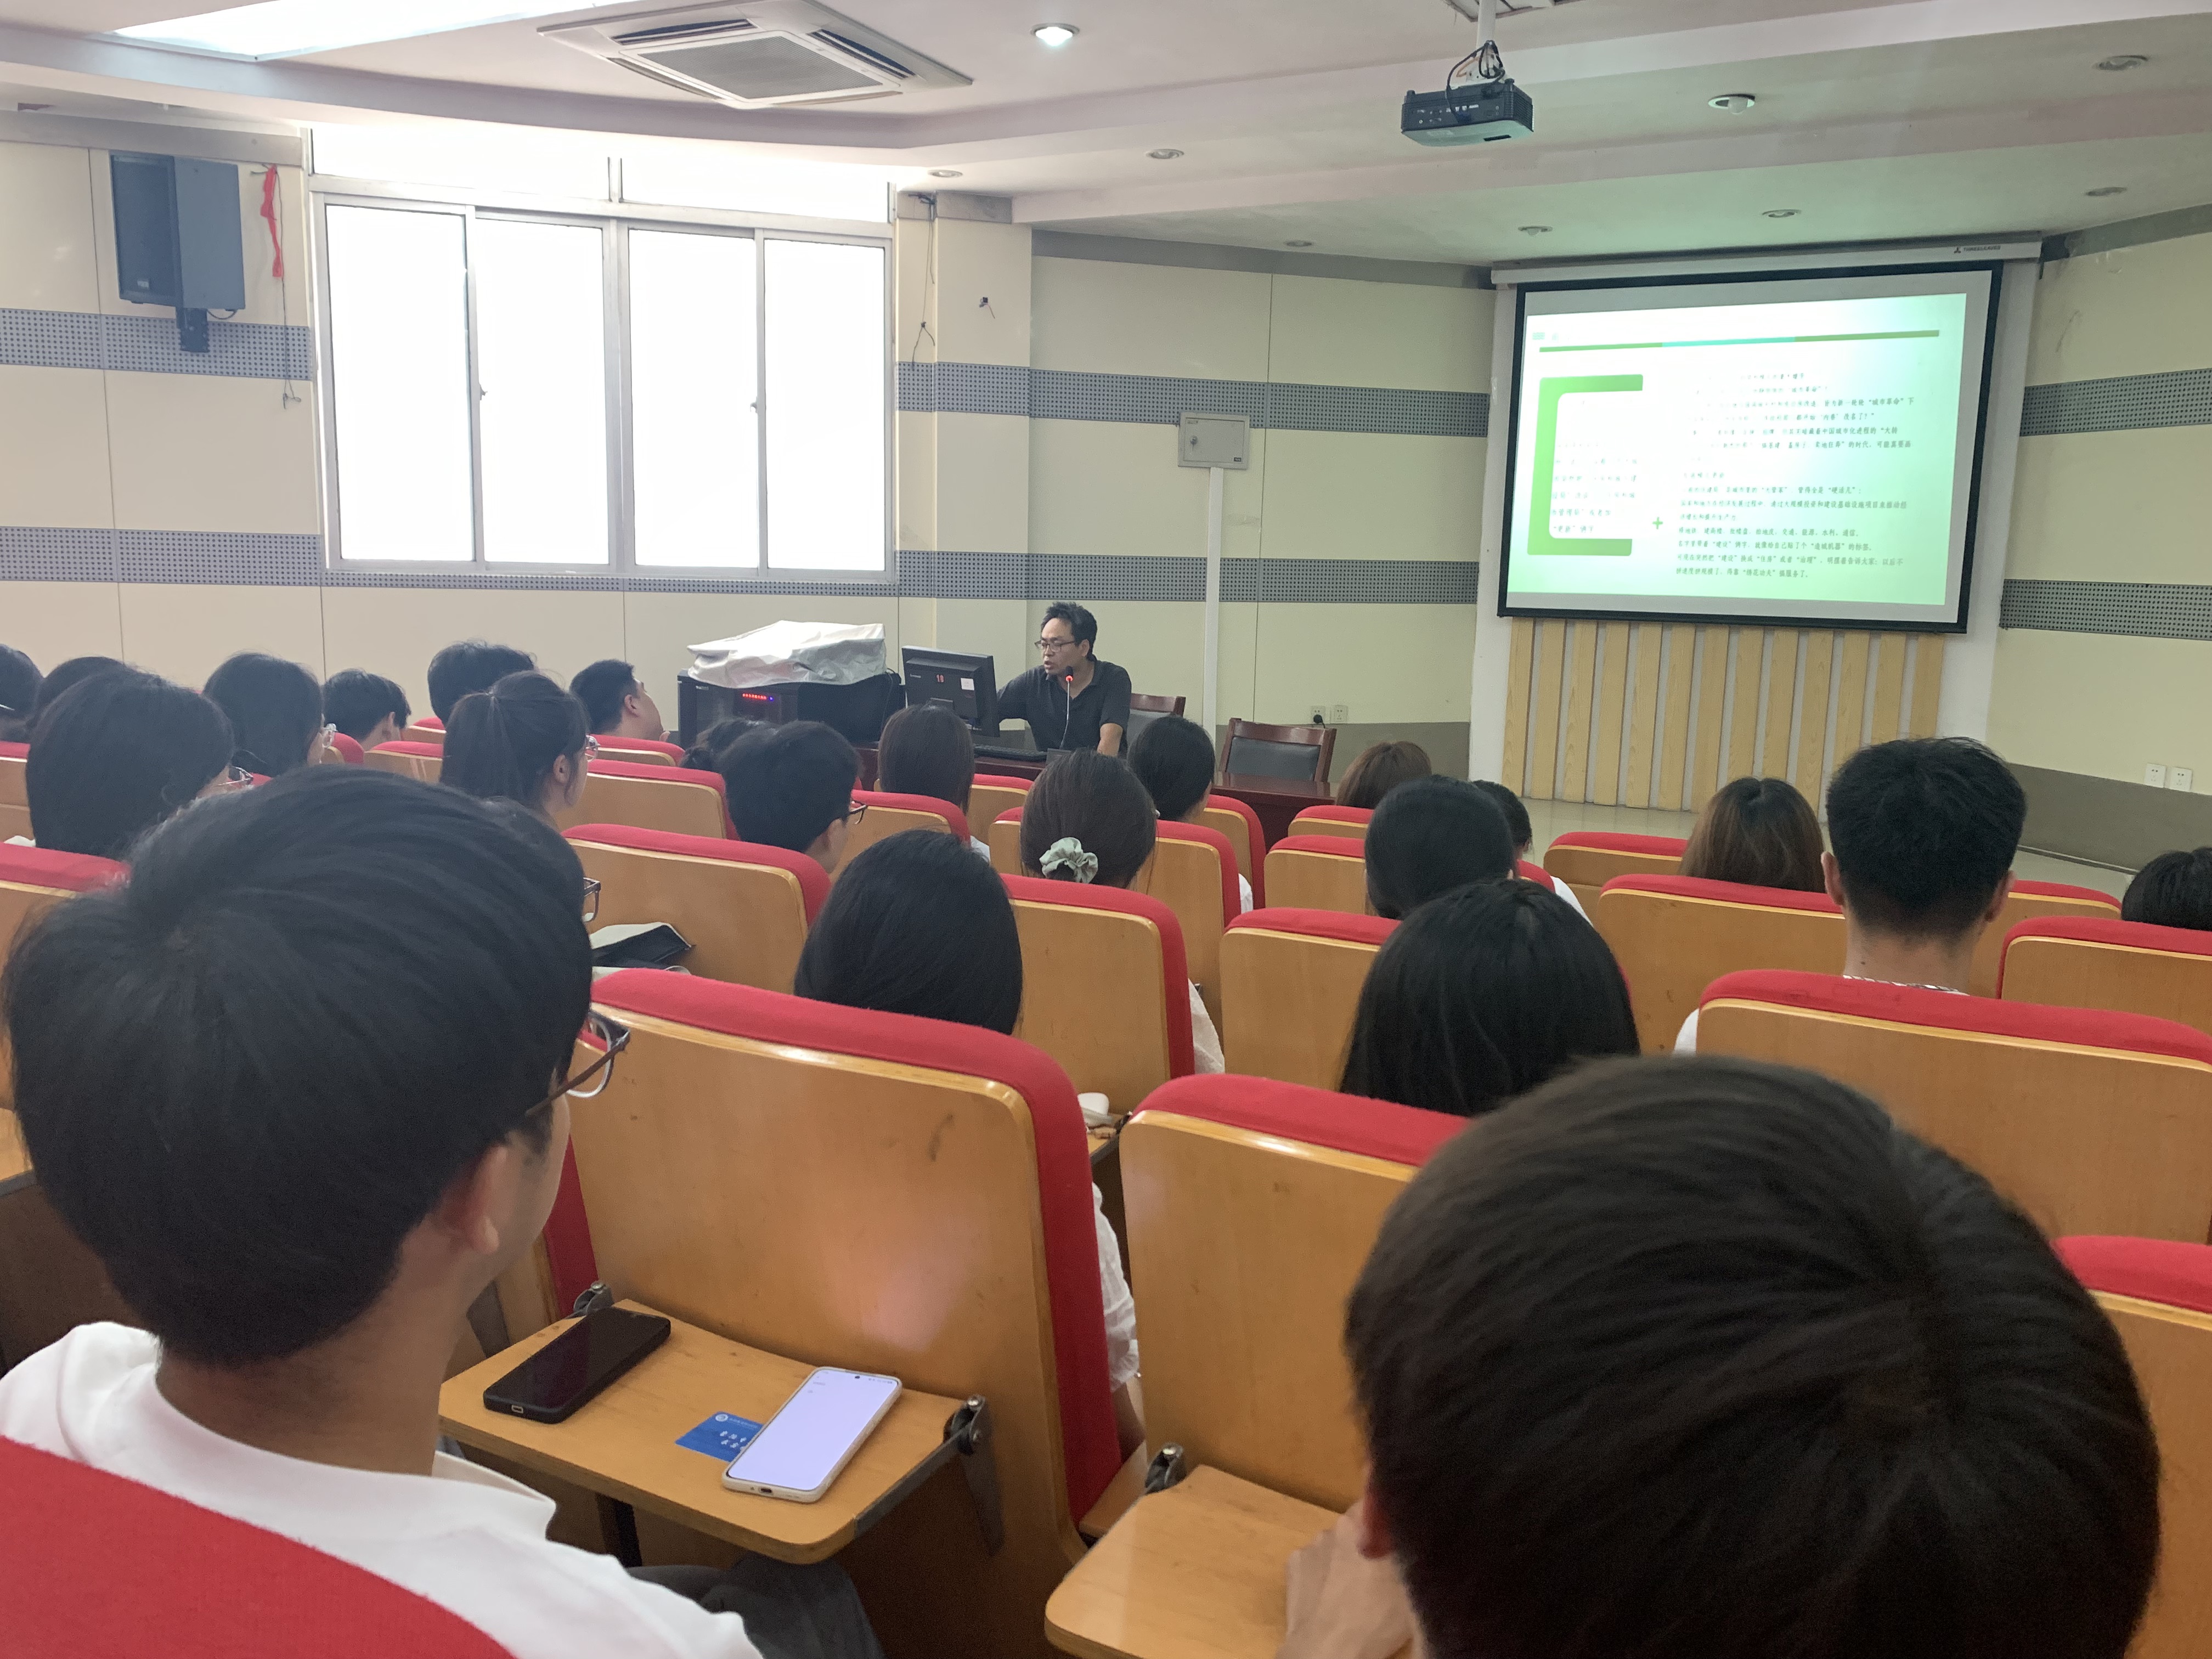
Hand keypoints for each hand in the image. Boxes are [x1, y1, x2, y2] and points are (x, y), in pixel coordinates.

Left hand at [1277, 1501, 1417, 1658]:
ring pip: (1335, 1546)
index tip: (1398, 1540)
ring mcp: (1310, 1545)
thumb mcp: (1410, 1584)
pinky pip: (1314, 1562)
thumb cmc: (1375, 1619)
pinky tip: (1333, 1598)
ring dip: (1345, 1561)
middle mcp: (1334, 1526)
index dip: (1391, 1520)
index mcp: (1363, 1522)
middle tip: (1381, 1574)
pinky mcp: (1292, 1565)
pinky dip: (1323, 1575)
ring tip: (1356, 1592)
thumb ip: (1409, 1549)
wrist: (1328, 1650)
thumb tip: (1411, 1530)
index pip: (1380, 1503)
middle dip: (1368, 1544)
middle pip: (1357, 1526)